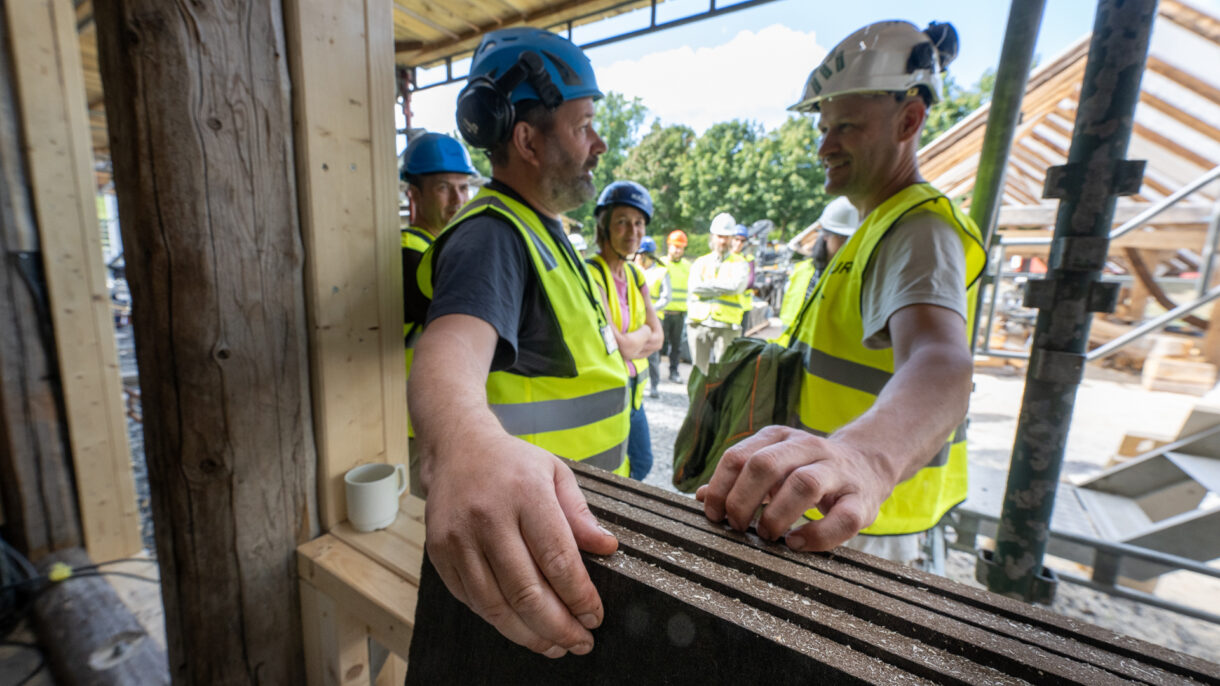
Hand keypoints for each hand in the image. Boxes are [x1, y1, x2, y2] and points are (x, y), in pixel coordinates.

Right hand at [422, 434, 617, 657]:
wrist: (456, 448)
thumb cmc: (513, 464)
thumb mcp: (556, 474)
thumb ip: (580, 514)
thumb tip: (608, 548)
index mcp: (525, 494)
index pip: (557, 559)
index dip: (579, 597)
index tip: (596, 617)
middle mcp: (488, 518)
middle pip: (526, 591)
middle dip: (558, 627)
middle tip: (580, 643)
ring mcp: (458, 538)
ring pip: (496, 605)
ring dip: (529, 634)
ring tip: (555, 646)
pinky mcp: (439, 554)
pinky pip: (472, 601)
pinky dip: (500, 621)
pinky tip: (522, 627)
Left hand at [696, 425, 895, 550]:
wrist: (868, 462)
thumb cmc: (808, 470)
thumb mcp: (773, 465)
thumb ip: (739, 479)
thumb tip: (701, 497)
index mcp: (779, 438)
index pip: (738, 456)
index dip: (720, 488)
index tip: (713, 514)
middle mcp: (808, 447)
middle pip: (766, 465)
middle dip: (743, 501)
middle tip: (738, 527)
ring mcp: (838, 472)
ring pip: (804, 485)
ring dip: (777, 516)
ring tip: (767, 536)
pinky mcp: (862, 499)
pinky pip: (842, 519)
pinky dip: (816, 536)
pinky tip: (797, 544)